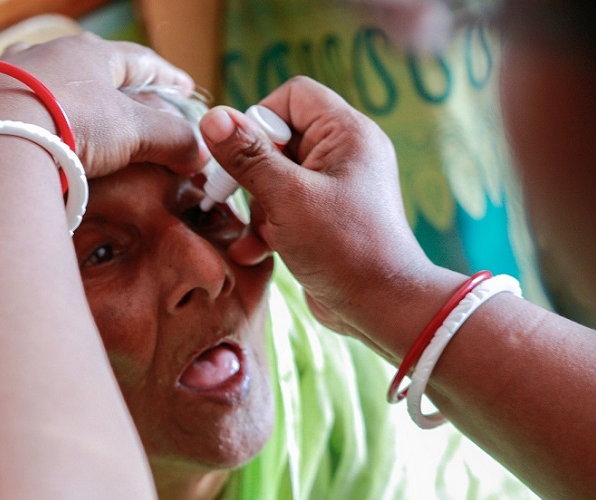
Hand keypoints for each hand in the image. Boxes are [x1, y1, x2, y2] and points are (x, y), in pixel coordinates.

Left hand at [0, 32, 205, 177]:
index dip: (166, 77)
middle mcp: (48, 55)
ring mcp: (13, 78)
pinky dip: (46, 122)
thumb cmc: (70, 124)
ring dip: (79, 104)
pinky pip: (27, 110)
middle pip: (96, 71)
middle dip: (122, 90)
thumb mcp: (132, 131)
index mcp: (89, 52)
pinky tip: (50, 137)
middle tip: (142, 108)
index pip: (139, 61)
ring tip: (94, 124)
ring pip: (57, 86)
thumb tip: (199, 153)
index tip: (185, 89)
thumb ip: (171, 138)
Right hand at [199, 77, 433, 334]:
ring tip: (262, 233)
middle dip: (253, 173)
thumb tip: (213, 118)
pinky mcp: (326, 218)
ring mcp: (335, 187)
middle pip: (279, 138)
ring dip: (258, 206)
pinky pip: (286, 206)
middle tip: (239, 198)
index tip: (242, 155)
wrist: (381, 307)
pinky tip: (256, 251)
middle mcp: (344, 153)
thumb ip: (248, 157)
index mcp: (347, 133)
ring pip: (276, 177)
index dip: (260, 118)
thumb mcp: (287, 197)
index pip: (293, 96)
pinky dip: (268, 226)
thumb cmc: (344, 248)